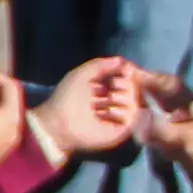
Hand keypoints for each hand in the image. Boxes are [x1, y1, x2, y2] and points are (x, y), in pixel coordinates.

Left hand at [27, 55, 144, 166]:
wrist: (58, 121)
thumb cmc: (67, 98)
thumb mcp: (82, 74)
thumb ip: (101, 64)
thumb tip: (121, 60)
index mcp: (102, 92)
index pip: (124, 82)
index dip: (126, 74)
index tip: (125, 69)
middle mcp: (110, 106)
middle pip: (132, 92)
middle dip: (126, 85)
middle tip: (115, 83)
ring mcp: (115, 120)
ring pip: (134, 104)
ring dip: (125, 97)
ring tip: (110, 96)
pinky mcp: (118, 132)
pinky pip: (133, 119)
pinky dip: (125, 111)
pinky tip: (111, 109)